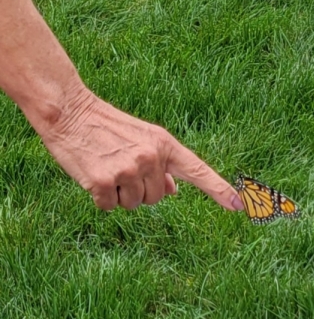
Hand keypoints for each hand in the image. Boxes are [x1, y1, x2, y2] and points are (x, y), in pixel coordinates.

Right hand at [38, 88, 243, 210]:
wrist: (70, 111)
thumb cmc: (108, 128)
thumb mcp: (143, 139)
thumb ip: (162, 165)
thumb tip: (173, 191)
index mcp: (165, 145)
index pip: (198, 171)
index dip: (219, 190)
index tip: (239, 206)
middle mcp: (152, 157)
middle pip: (157, 199)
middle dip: (140, 191)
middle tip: (121, 166)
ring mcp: (128, 169)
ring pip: (133, 205)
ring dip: (120, 194)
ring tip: (107, 167)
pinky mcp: (103, 181)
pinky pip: (110, 206)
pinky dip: (101, 198)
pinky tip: (93, 175)